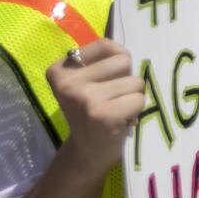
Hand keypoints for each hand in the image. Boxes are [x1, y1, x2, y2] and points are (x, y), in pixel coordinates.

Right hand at [46, 39, 145, 179]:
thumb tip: (124, 52)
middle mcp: (67, 82)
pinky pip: (139, 99)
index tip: (106, 80)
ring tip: (116, 109)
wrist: (86, 152)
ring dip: (132, 96)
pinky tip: (120, 120)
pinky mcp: (102, 114)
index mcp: (60, 69)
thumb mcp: (86, 81)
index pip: (105, 45)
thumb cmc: (92, 110)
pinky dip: (136, 110)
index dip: (117, 60)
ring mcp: (84, 98)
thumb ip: (102, 60)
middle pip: (123, 61)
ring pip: (135, 81)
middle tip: (112, 99)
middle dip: (126, 79)